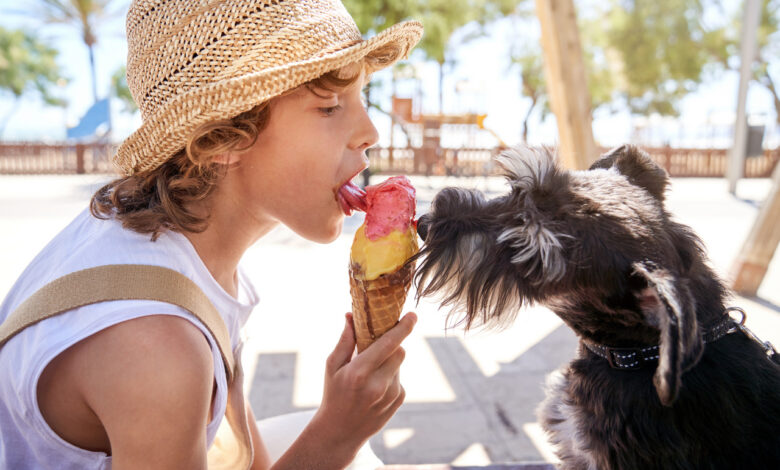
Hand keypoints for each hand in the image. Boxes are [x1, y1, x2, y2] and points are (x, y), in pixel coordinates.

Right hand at [311, 312, 415, 464]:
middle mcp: (378, 385)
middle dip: (392, 344)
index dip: (403, 328)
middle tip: (378, 344)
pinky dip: (389, 375)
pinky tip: (374, 387)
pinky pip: (399, 377)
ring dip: (388, 361)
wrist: (340, 433)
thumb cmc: (333, 394)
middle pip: (400, 351)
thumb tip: (351, 315)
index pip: (388, 344)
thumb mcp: (332, 367)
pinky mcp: (399, 400)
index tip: (413, 315)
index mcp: (359, 373)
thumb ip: (345, 341)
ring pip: (399, 364)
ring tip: (370, 373)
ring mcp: (391, 395)